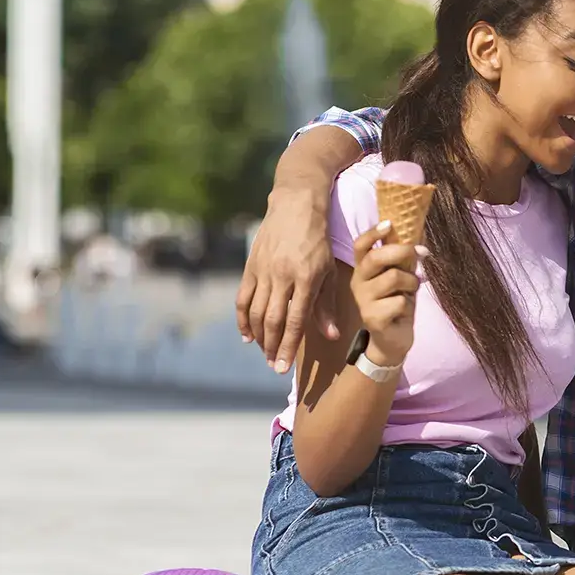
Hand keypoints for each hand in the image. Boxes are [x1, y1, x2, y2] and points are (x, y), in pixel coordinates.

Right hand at [236, 190, 339, 373]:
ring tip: (264, 353)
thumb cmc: (318, 241)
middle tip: (273, 366)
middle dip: (272, 347)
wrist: (296, 207)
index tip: (283, 367)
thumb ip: (327, 305)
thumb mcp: (329, 271)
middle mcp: (282, 277)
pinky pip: (243, 298)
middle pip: (273, 321)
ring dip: (259, 337)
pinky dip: (242, 319)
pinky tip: (246, 335)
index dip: (289, 347)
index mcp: (306, 279)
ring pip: (256, 312)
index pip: (295, 321)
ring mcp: (263, 271)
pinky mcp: (250, 266)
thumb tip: (331, 336)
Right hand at [349, 221, 420, 367]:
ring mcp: (363, 300)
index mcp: (363, 268)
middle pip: (376, 257)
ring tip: (411, 289)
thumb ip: (405, 258)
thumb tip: (420, 235)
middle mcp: (358, 282)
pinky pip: (399, 301)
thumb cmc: (397, 303)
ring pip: (393, 278)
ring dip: (411, 282)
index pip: (361, 245)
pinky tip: (404, 311)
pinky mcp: (372, 318)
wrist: (392, 340)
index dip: (373, 232)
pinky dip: (409, 304)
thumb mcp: (401, 276)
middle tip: (419, 254)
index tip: (390, 223)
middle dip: (402, 252)